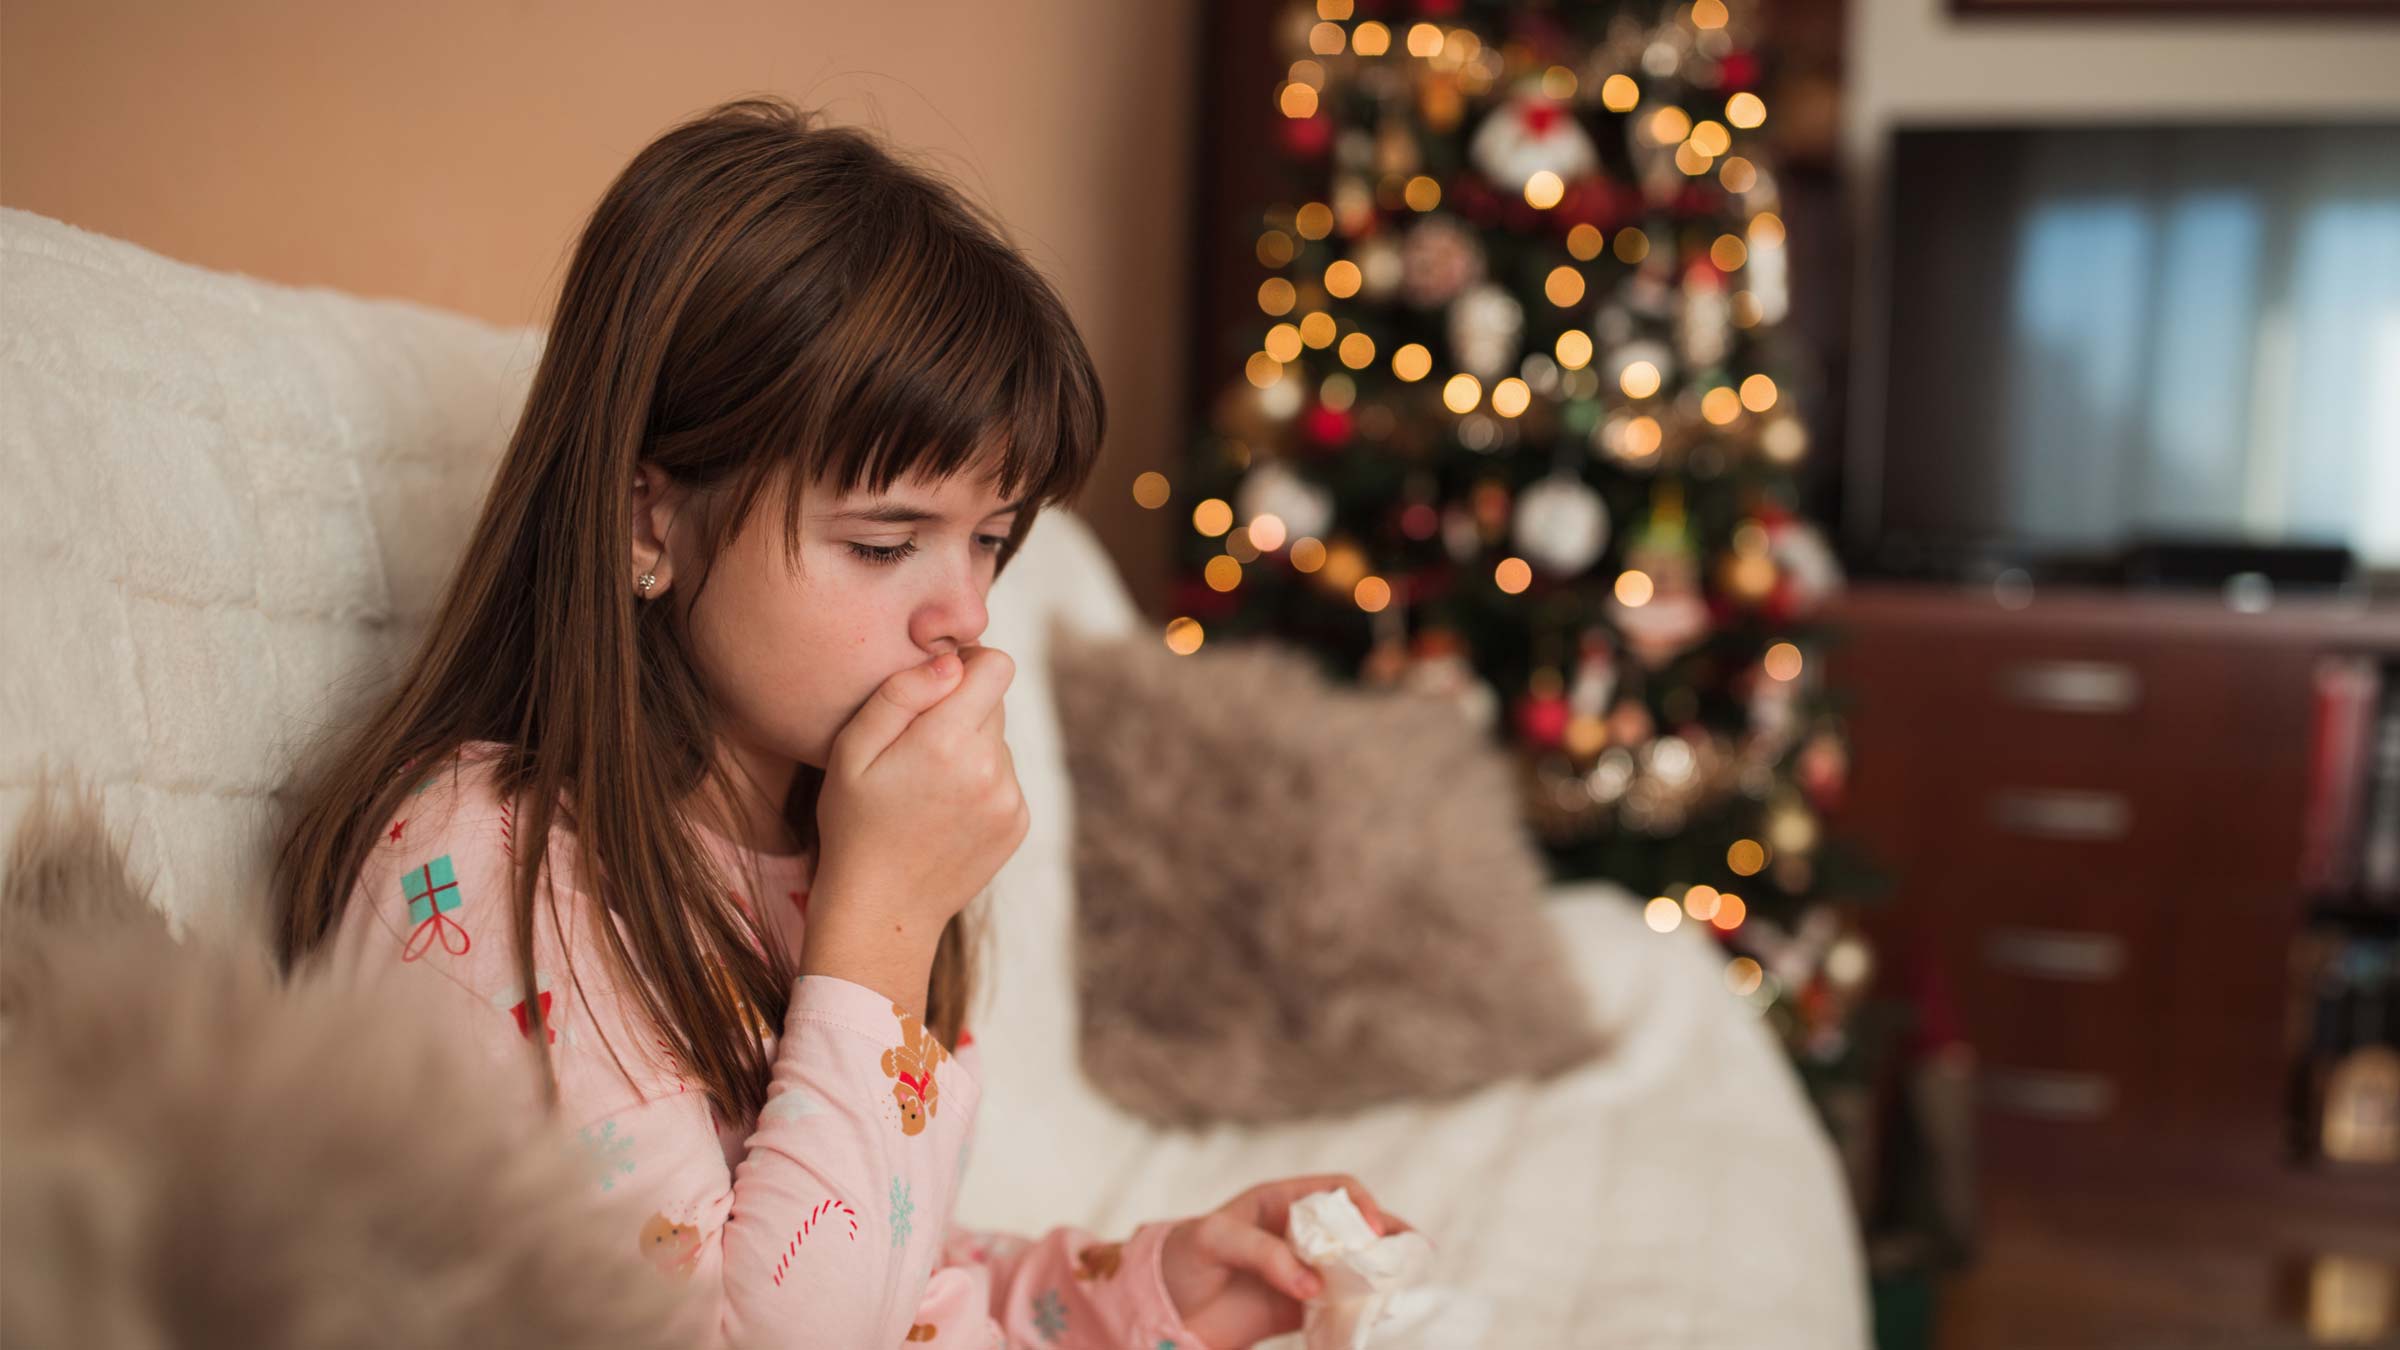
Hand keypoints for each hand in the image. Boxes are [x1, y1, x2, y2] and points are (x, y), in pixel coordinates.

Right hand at [806, 645, 1024, 973]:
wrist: (882, 908)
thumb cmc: (855, 824)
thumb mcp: (852, 751)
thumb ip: (900, 694)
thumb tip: (952, 662)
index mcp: (948, 741)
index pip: (996, 665)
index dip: (967, 664)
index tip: (937, 683)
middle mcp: (991, 768)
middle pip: (995, 702)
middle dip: (961, 709)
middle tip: (916, 746)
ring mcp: (1011, 798)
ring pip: (998, 741)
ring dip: (969, 749)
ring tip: (925, 787)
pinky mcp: (1019, 822)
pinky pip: (1005, 777)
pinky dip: (980, 783)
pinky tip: (943, 811)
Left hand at [1158, 1173, 1416, 1349]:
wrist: (1158, 1309)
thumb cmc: (1182, 1259)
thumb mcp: (1215, 1241)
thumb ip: (1264, 1254)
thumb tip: (1314, 1286)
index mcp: (1280, 1202)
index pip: (1336, 1190)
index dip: (1360, 1204)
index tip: (1371, 1230)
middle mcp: (1298, 1234)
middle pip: (1357, 1227)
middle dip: (1387, 1236)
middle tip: (1412, 1254)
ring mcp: (1302, 1272)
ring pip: (1355, 1267)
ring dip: (1381, 1272)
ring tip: (1406, 1282)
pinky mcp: (1299, 1310)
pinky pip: (1340, 1307)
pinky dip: (1362, 1309)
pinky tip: (1379, 1314)